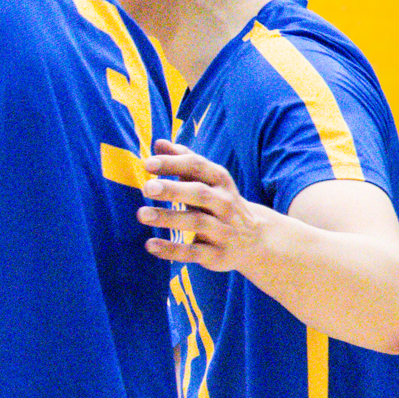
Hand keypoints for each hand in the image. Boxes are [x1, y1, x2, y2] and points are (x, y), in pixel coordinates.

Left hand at [139, 141, 269, 270]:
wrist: (257, 240)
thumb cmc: (220, 202)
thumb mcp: (208, 181)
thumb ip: (184, 161)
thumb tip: (159, 143)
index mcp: (220, 182)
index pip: (198, 167)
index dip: (174, 164)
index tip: (148, 163)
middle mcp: (224, 204)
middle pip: (200, 194)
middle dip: (174, 190)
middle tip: (147, 188)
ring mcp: (223, 230)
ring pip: (197, 222)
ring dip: (169, 218)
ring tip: (141, 214)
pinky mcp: (217, 254)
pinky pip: (194, 252)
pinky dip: (172, 249)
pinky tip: (150, 245)